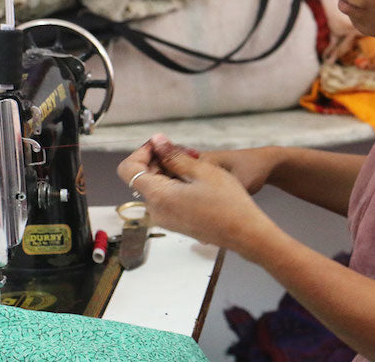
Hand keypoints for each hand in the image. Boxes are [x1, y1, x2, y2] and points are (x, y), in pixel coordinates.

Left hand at [116, 134, 277, 252]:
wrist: (245, 233)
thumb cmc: (228, 202)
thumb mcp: (202, 170)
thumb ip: (173, 155)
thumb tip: (156, 141)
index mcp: (159, 197)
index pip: (128, 169)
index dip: (141, 151)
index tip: (162, 145)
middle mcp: (156, 211)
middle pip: (143, 176)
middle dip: (160, 159)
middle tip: (188, 152)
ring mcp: (165, 219)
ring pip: (156, 186)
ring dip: (170, 170)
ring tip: (196, 164)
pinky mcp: (175, 222)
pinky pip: (166, 197)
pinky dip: (175, 183)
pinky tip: (198, 179)